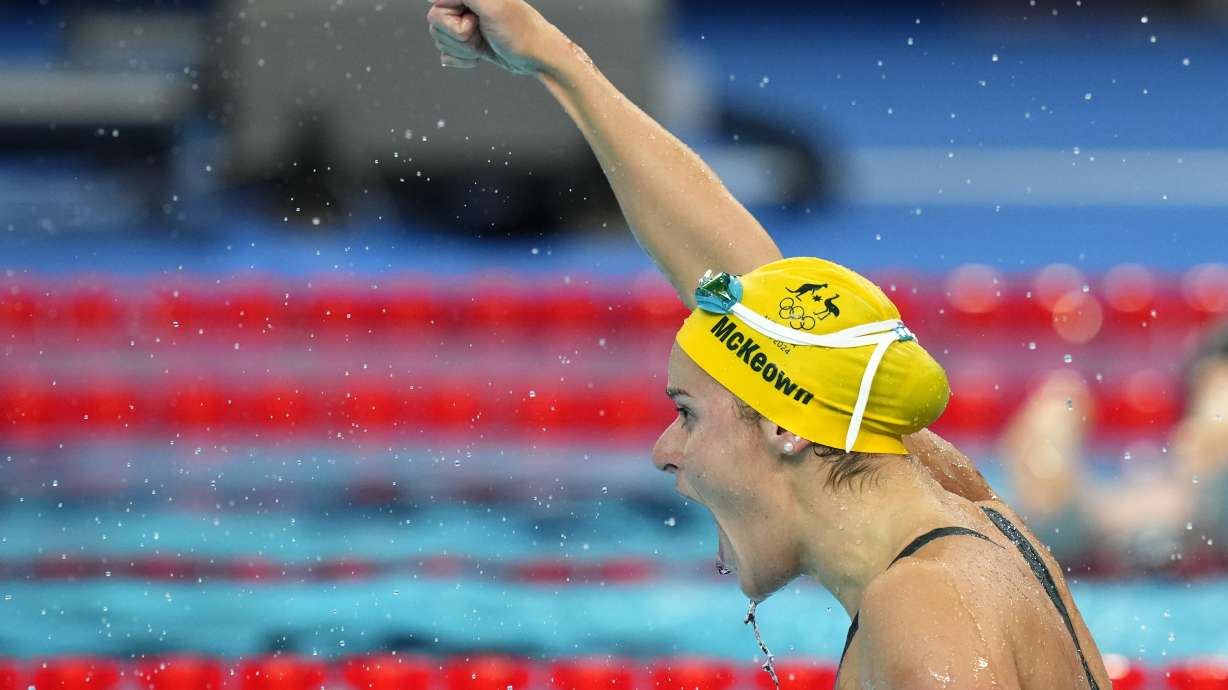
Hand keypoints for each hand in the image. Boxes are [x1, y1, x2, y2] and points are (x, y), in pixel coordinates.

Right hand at [426, 0, 558, 73]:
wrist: (537, 56)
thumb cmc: (520, 31)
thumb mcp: (492, 5)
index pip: (437, 8)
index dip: (453, 22)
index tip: (475, 22)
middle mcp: (464, 5)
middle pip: (436, 25)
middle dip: (459, 38)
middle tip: (482, 33)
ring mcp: (465, 25)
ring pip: (441, 40)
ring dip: (463, 50)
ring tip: (484, 43)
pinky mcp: (468, 43)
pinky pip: (447, 54)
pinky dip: (461, 60)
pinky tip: (478, 56)